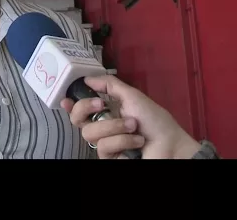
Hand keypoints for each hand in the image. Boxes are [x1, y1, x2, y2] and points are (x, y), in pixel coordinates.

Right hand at [60, 75, 200, 158]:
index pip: (80, 108)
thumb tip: (87, 78)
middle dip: (86, 108)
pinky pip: (104, 147)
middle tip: (102, 104)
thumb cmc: (154, 119)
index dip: (70, 104)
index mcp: (106, 111)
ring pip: (90, 133)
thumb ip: (109, 85)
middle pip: (77, 119)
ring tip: (134, 127)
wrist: (170, 144)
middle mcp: (102, 127)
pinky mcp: (109, 158)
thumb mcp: (132, 96)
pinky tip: (137, 141)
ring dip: (115, 127)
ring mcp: (104, 144)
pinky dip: (122, 141)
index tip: (66, 99)